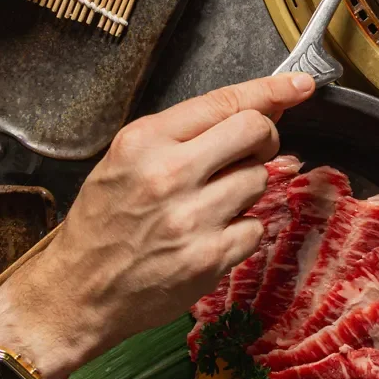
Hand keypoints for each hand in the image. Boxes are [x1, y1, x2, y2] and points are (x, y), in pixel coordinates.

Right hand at [0, 72, 314, 378]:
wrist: (79, 291)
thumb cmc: (105, 221)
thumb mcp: (128, 158)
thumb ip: (188, 131)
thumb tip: (260, 107)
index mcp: (145, 141)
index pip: (225, 101)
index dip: (270, 90)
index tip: (300, 86)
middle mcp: (169, 175)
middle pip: (255, 132)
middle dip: (263, 138)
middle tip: (250, 152)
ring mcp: (191, 219)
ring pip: (259, 180)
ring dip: (246, 188)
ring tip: (210, 203)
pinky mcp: (208, 259)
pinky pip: (255, 227)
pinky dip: (242, 229)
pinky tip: (211, 235)